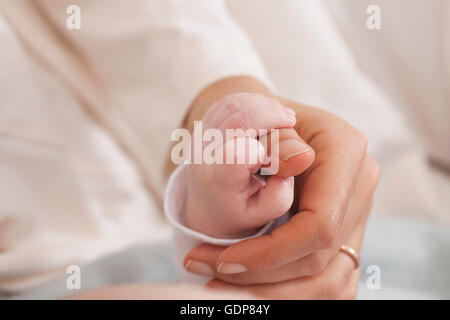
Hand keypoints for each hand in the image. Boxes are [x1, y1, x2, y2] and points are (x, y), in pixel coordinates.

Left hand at [184, 97, 378, 298]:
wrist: (269, 128)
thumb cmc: (257, 121)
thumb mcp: (256, 119)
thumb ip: (274, 140)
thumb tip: (297, 161)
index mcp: (345, 150)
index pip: (318, 224)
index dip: (271, 253)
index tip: (224, 262)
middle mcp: (359, 185)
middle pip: (320, 259)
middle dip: (262, 278)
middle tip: (209, 279)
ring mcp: (357, 213)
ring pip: (327, 282)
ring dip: (273, 293)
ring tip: (222, 289)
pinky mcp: (346, 235)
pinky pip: (328, 282)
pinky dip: (290, 293)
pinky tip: (255, 292)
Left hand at [185, 93, 313, 237]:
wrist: (210, 205)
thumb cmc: (241, 209)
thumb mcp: (265, 212)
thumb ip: (281, 191)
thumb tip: (302, 156)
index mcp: (220, 183)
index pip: (235, 156)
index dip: (263, 145)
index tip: (283, 145)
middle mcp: (205, 156)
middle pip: (237, 119)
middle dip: (270, 114)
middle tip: (290, 120)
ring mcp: (201, 137)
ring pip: (232, 106)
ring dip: (261, 105)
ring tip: (281, 117)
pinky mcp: (205, 124)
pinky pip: (228, 102)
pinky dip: (251, 101)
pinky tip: (266, 112)